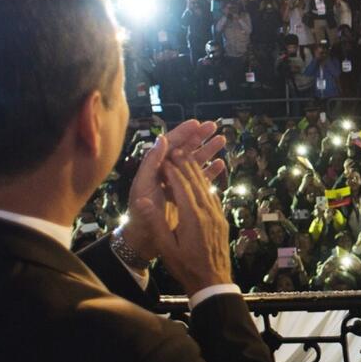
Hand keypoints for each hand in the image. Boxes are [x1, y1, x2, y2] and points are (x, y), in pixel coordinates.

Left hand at [123, 119, 226, 256]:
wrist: (144, 238)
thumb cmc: (139, 213)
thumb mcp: (143, 185)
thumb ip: (151, 162)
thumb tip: (162, 139)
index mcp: (154, 167)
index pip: (170, 144)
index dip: (183, 133)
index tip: (196, 124)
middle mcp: (166, 172)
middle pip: (184, 150)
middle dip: (199, 137)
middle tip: (213, 126)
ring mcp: (177, 183)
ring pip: (194, 163)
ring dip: (208, 151)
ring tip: (222, 140)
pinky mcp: (185, 195)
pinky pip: (199, 180)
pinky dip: (210, 172)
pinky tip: (221, 164)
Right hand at [132, 141, 232, 295]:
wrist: (213, 282)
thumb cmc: (186, 267)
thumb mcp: (167, 248)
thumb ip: (156, 223)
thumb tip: (143, 201)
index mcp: (192, 217)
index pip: (182, 186)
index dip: (173, 170)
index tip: (165, 157)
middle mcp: (207, 212)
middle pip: (196, 182)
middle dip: (186, 164)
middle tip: (178, 149)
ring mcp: (217, 216)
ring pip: (207, 188)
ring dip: (197, 172)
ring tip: (189, 158)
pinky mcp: (222, 221)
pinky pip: (214, 197)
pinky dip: (206, 185)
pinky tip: (202, 181)